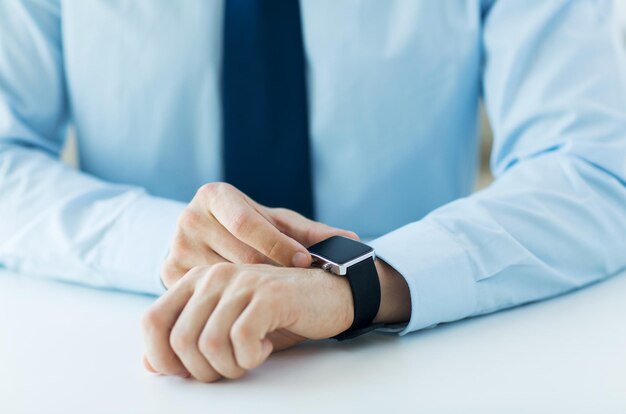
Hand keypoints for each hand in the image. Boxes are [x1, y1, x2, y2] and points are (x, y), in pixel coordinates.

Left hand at [142, 263, 353, 381]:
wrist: (327, 294)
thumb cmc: (275, 314)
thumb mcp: (225, 326)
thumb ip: (188, 339)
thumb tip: (151, 365)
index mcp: (196, 280)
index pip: (151, 320)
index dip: (161, 356)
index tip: (187, 371)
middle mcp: (213, 276)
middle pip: (180, 340)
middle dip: (202, 370)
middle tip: (229, 367)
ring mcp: (241, 282)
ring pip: (209, 344)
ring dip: (229, 367)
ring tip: (248, 358)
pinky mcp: (267, 295)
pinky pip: (240, 341)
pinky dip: (251, 357)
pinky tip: (265, 347)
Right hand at [161, 182, 357, 287]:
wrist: (205, 238)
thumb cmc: (248, 227)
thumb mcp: (276, 223)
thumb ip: (311, 232)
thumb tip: (353, 240)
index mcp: (214, 195)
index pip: (247, 223)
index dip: (279, 245)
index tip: (305, 263)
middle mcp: (189, 217)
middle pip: (238, 254)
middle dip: (273, 273)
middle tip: (297, 287)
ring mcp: (174, 247)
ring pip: (225, 280)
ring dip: (254, 292)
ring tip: (277, 298)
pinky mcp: (167, 275)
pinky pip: (208, 296)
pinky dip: (232, 303)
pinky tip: (252, 307)